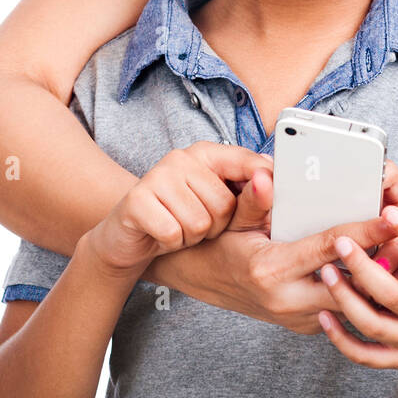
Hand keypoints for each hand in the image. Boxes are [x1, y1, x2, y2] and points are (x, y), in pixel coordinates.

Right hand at [84, 142, 269, 273]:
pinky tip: (162, 235)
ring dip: (192, 236)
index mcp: (206, 153)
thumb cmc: (178, 217)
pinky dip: (171, 243)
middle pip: (225, 205)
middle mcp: (181, 158)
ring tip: (179, 227)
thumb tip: (271, 178)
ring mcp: (156, 176)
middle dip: (216, 225)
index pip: (247, 163)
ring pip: (200, 222)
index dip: (262, 185)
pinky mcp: (136, 201)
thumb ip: (247, 193)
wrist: (126, 235)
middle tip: (196, 222)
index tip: (269, 196)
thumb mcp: (216, 203)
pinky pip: (173, 233)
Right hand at [146, 164, 397, 332]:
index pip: (330, 248)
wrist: (197, 280)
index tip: (395, 216)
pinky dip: (364, 290)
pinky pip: (343, 309)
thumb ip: (254, 199)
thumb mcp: (231, 219)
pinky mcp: (304, 325)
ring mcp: (296, 319)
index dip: (366, 231)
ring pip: (353, 302)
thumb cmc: (216, 243)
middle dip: (387, 261)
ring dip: (381, 279)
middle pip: (353, 283)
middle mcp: (286, 301)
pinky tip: (385, 270)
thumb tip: (265, 175)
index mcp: (271, 271)